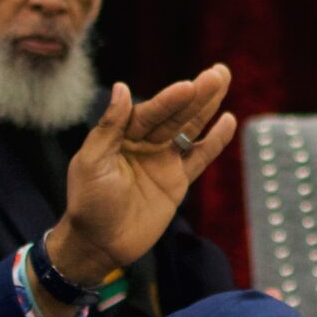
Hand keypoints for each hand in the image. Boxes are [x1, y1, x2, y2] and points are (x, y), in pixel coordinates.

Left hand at [44, 65, 235, 284]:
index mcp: (121, 136)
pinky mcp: (177, 182)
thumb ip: (109, 126)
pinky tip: (227, 120)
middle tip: (218, 72)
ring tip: (223, 80)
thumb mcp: (91, 162)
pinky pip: (199, 158)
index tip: (188, 86)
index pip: (150, 113)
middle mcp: (144, 144)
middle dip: (197, 94)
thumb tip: (121, 87)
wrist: (99, 244)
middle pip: (175, 114)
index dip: (169, 101)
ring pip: (189, 129)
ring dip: (207, 107)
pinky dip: (214, 141)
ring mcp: (163, 161)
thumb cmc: (88, 202)